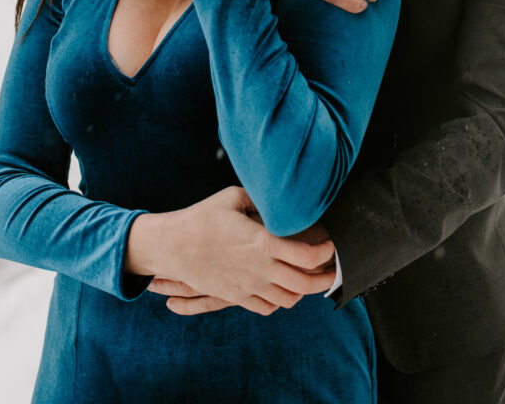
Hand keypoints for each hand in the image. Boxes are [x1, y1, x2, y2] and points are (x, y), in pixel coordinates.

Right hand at [125, 186, 335, 316]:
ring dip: (304, 291)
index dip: (325, 253)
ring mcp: (248, 286)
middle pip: (305, 284)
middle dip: (325, 278)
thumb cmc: (202, 217)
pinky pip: (267, 307)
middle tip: (332, 269)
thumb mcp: (233, 197)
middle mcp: (259, 269)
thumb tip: (280, 199)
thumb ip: (260, 200)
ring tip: (310, 279)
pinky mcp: (236, 296)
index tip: (330, 245)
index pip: (307, 256)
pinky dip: (281, 300)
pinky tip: (283, 288)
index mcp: (262, 243)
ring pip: (289, 299)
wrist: (172, 246)